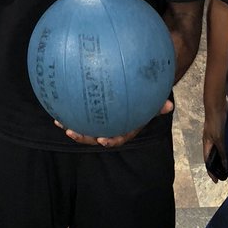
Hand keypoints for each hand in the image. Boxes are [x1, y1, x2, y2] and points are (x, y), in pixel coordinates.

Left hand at [58, 99, 172, 148]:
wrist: (137, 87)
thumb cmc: (144, 93)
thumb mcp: (153, 98)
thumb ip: (159, 104)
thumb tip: (170, 106)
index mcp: (125, 127)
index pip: (118, 137)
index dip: (110, 141)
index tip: (102, 140)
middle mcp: (111, 126)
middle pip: (96, 135)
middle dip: (83, 137)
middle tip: (71, 132)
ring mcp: (99, 119)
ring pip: (84, 126)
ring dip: (71, 125)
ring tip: (58, 121)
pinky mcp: (90, 110)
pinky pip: (79, 111)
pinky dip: (69, 109)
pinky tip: (57, 102)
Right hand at [202, 104, 226, 181]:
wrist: (217, 106)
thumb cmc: (215, 123)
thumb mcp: (219, 139)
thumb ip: (223, 151)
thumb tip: (226, 165)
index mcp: (207, 145)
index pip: (208, 162)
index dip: (211, 171)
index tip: (217, 181)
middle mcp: (212, 142)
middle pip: (215, 157)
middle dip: (220, 166)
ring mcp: (218, 137)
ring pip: (222, 151)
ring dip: (227, 158)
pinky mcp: (224, 132)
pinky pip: (227, 144)